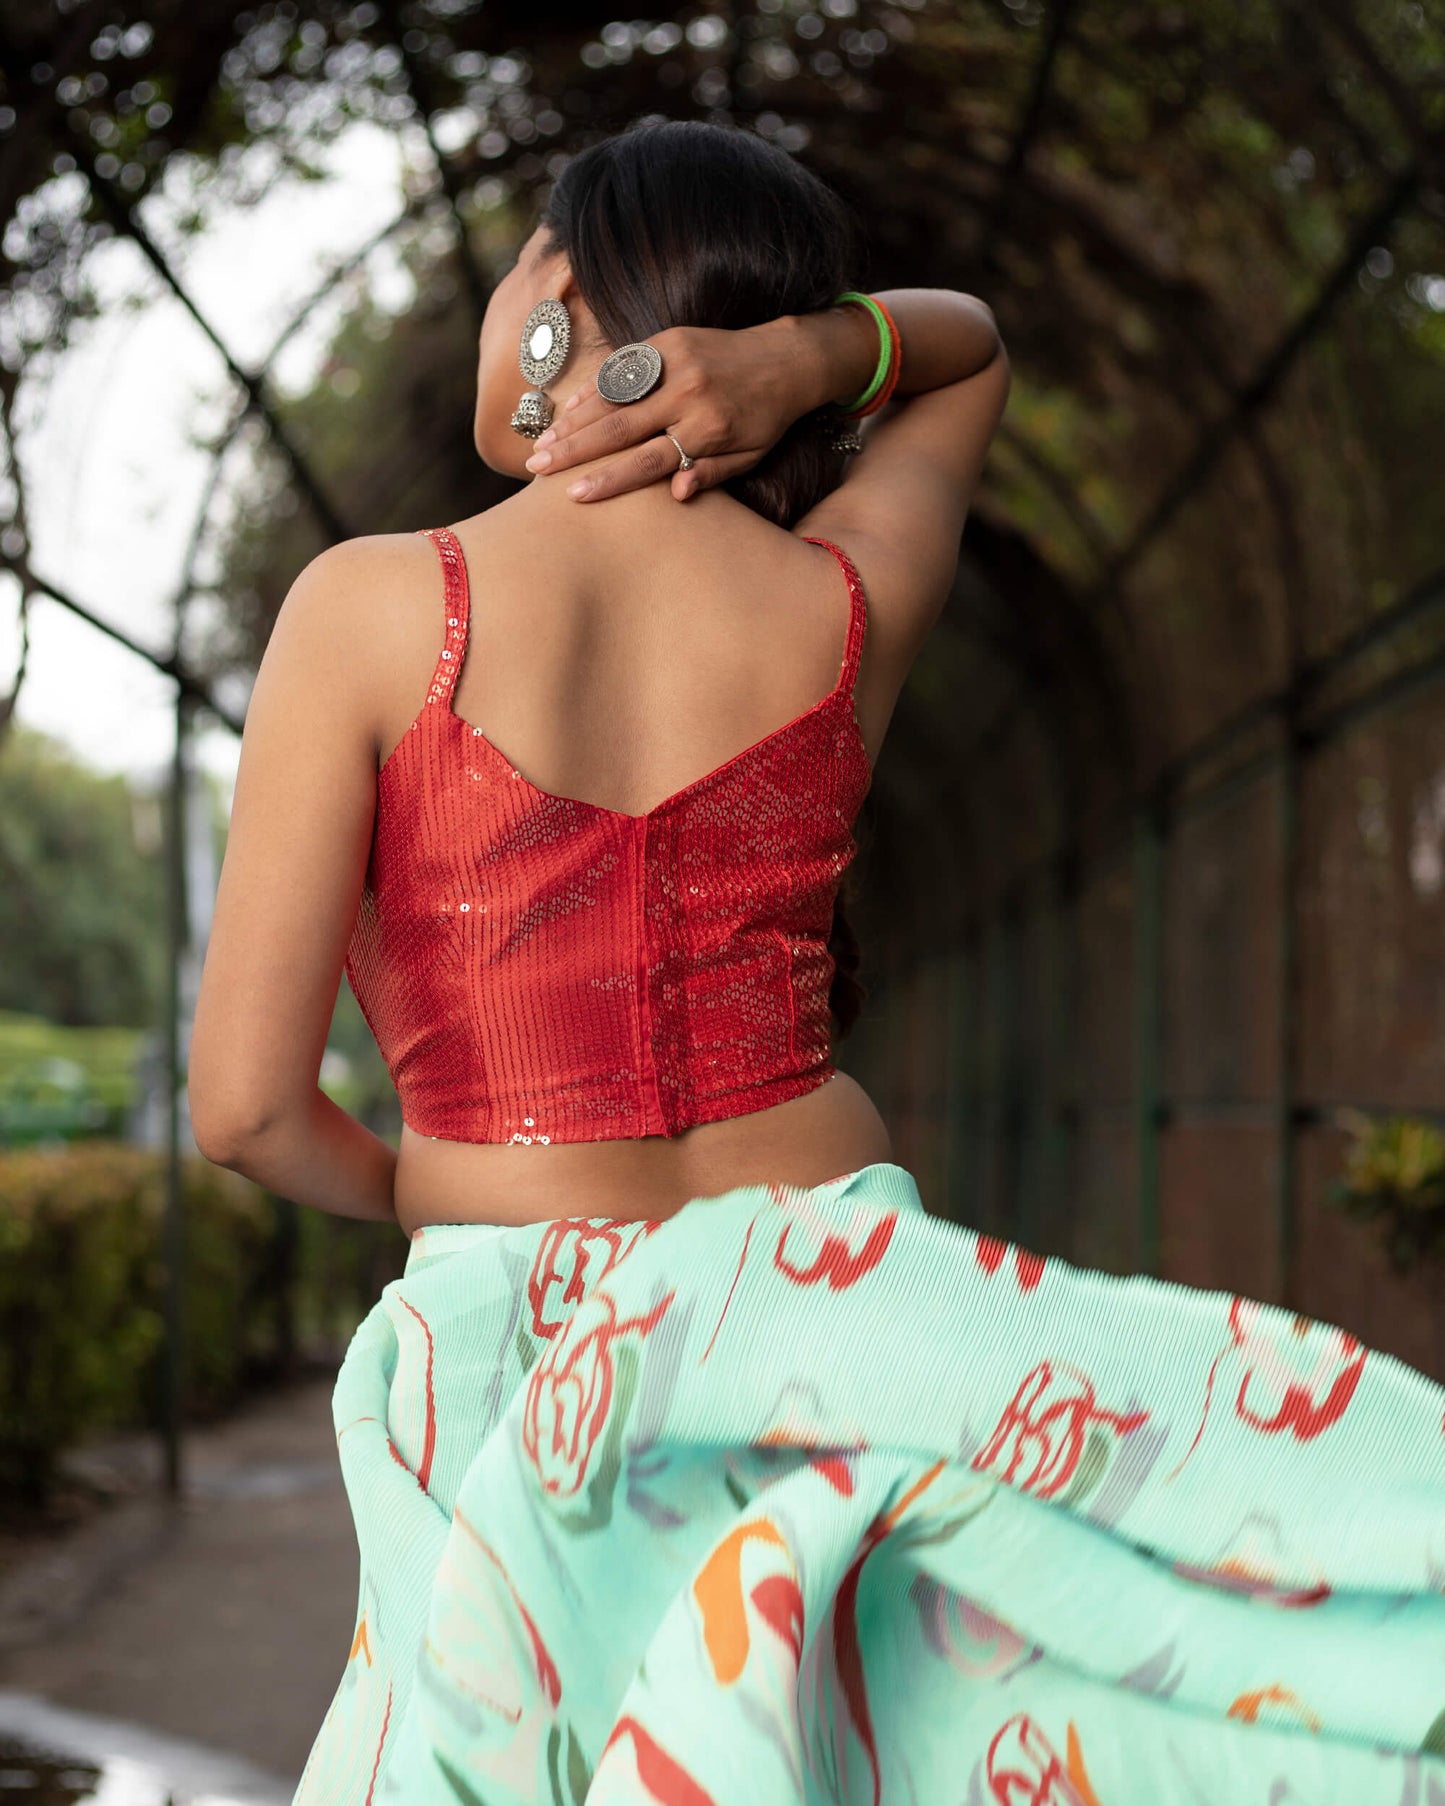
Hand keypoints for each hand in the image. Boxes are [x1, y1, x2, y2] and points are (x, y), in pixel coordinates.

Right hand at [521, 320, 809, 502]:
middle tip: (538, 467)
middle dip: (574, 449)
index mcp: (707, 428)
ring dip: (574, 420)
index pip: (648, 460)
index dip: (609, 479)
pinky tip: (568, 409)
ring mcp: (675, 362)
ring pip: (614, 395)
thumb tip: (674, 493)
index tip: (574, 495)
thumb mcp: (749, 456)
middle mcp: (687, 393)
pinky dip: (594, 388)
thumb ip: (711, 474)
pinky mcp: (668, 340)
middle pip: (620, 427)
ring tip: (543, 442)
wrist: (785, 358)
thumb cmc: (765, 418)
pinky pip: (623, 368)